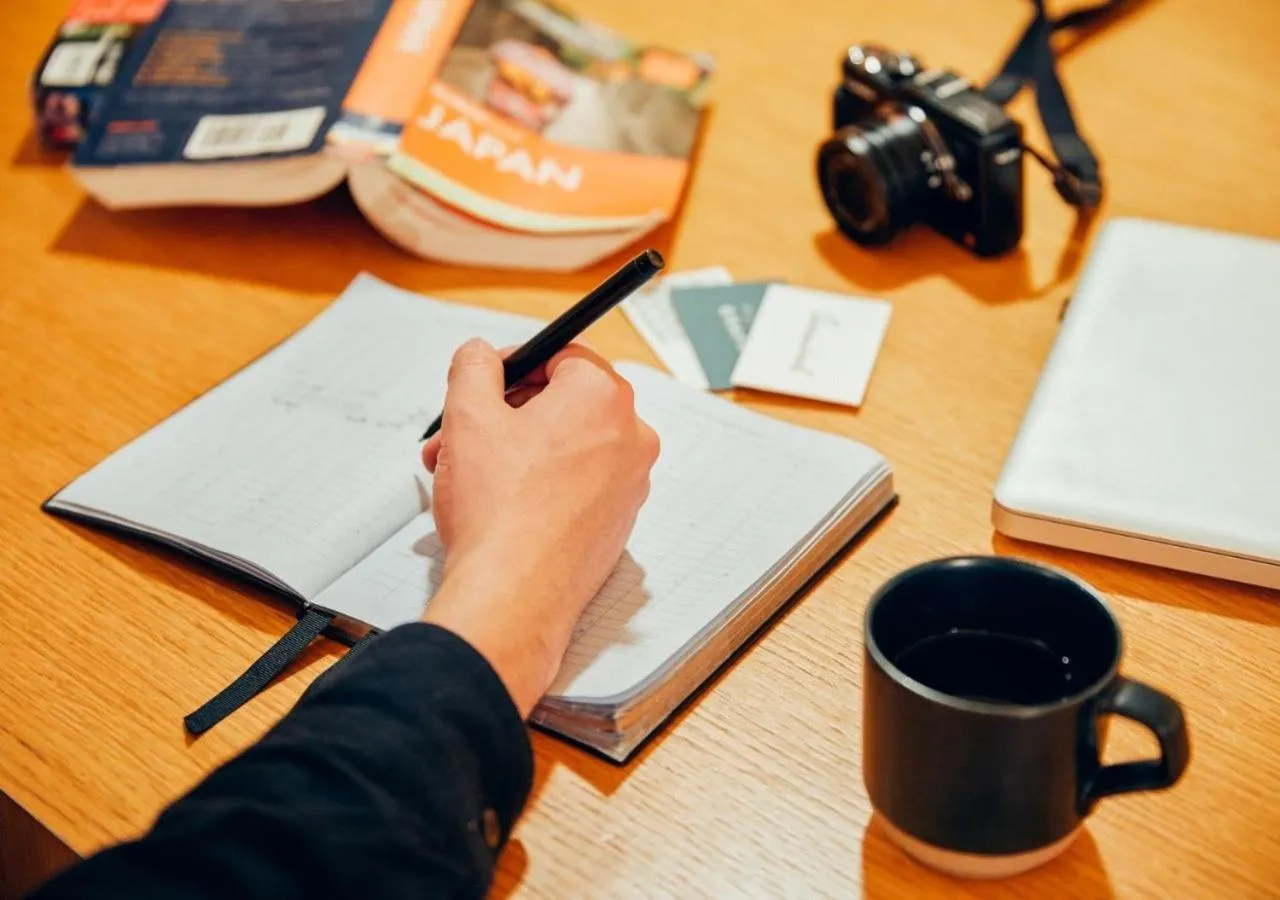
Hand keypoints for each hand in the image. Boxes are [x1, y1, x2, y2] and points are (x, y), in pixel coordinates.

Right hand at [420, 338, 659, 716]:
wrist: (513, 596)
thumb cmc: (499, 512)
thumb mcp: (468, 416)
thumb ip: (474, 366)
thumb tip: (480, 355)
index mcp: (603, 398)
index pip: (561, 355)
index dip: (513, 365)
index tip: (486, 383)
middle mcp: (630, 437)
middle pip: (562, 403)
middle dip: (504, 414)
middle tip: (461, 434)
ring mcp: (629, 484)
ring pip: (565, 447)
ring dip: (513, 451)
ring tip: (464, 474)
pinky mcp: (617, 523)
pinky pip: (576, 486)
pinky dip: (538, 486)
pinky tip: (496, 506)